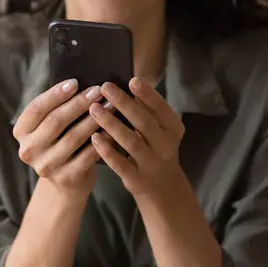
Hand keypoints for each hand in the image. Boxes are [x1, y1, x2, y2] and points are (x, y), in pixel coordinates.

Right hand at [12, 78, 108, 195]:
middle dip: (79, 103)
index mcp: (21, 131)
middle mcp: (29, 150)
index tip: (75, 82)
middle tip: (98, 90)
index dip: (55, 94)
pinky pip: (87, 155)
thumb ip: (57, 108)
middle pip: (55, 121)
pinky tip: (113, 129)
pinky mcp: (66, 178)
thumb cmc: (60, 142)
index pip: (36, 108)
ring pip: (73, 137)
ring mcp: (46, 166)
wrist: (65, 181)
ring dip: (94, 119)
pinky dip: (102, 140)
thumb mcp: (49, 126)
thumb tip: (81, 83)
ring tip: (110, 105)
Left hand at [89, 77, 185, 195]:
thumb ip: (146, 110)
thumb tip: (126, 83)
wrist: (163, 187)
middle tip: (105, 87)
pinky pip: (120, 164)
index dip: (148, 94)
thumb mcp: (160, 129)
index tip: (132, 80)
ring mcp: (151, 163)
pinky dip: (107, 151)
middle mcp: (165, 145)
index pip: (161, 108)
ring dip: (111, 124)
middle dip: (124, 103)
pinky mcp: (137, 178)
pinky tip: (94, 137)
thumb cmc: (156, 148)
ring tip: (94, 108)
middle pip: (144, 122)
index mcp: (173, 128)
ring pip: (131, 141)